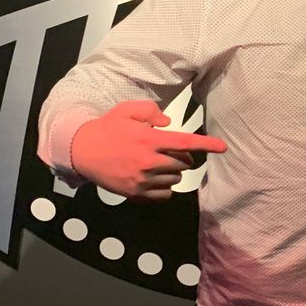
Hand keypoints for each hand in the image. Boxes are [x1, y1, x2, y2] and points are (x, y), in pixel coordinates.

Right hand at [70, 100, 225, 200]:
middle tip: (166, 151)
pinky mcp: (136, 193)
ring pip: (174, 179)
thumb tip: (168, 123)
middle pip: (183, 164)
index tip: (223, 147)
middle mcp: (149, 161)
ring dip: (171, 172)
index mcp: (149, 139)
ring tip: (154, 163)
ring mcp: (143, 180)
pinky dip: (163, 188)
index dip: (206, 145)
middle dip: (181, 157)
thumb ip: (150, 112)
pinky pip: (164, 195)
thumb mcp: (126, 111)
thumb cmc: (107, 129)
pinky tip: (151, 178)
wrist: (82, 151)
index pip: (185, 143)